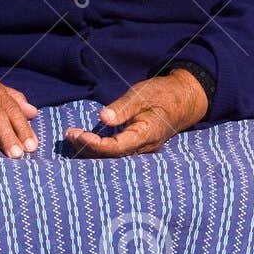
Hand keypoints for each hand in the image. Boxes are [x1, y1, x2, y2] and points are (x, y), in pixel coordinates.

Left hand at [63, 70, 207, 157]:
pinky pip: (117, 153)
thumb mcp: (141, 94)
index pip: (116, 148)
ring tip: (73, 136)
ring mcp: (142, 150)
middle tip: (69, 134)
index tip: (77, 134)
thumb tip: (103, 117)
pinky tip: (86, 141)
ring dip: (92, 150)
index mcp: (146, 135)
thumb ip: (122, 107)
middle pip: (112, 158)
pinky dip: (100, 149)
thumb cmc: (162, 94)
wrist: (183, 99)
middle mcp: (144, 148)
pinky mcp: (138, 147)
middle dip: (88, 148)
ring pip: (113, 158)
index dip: (94, 145)